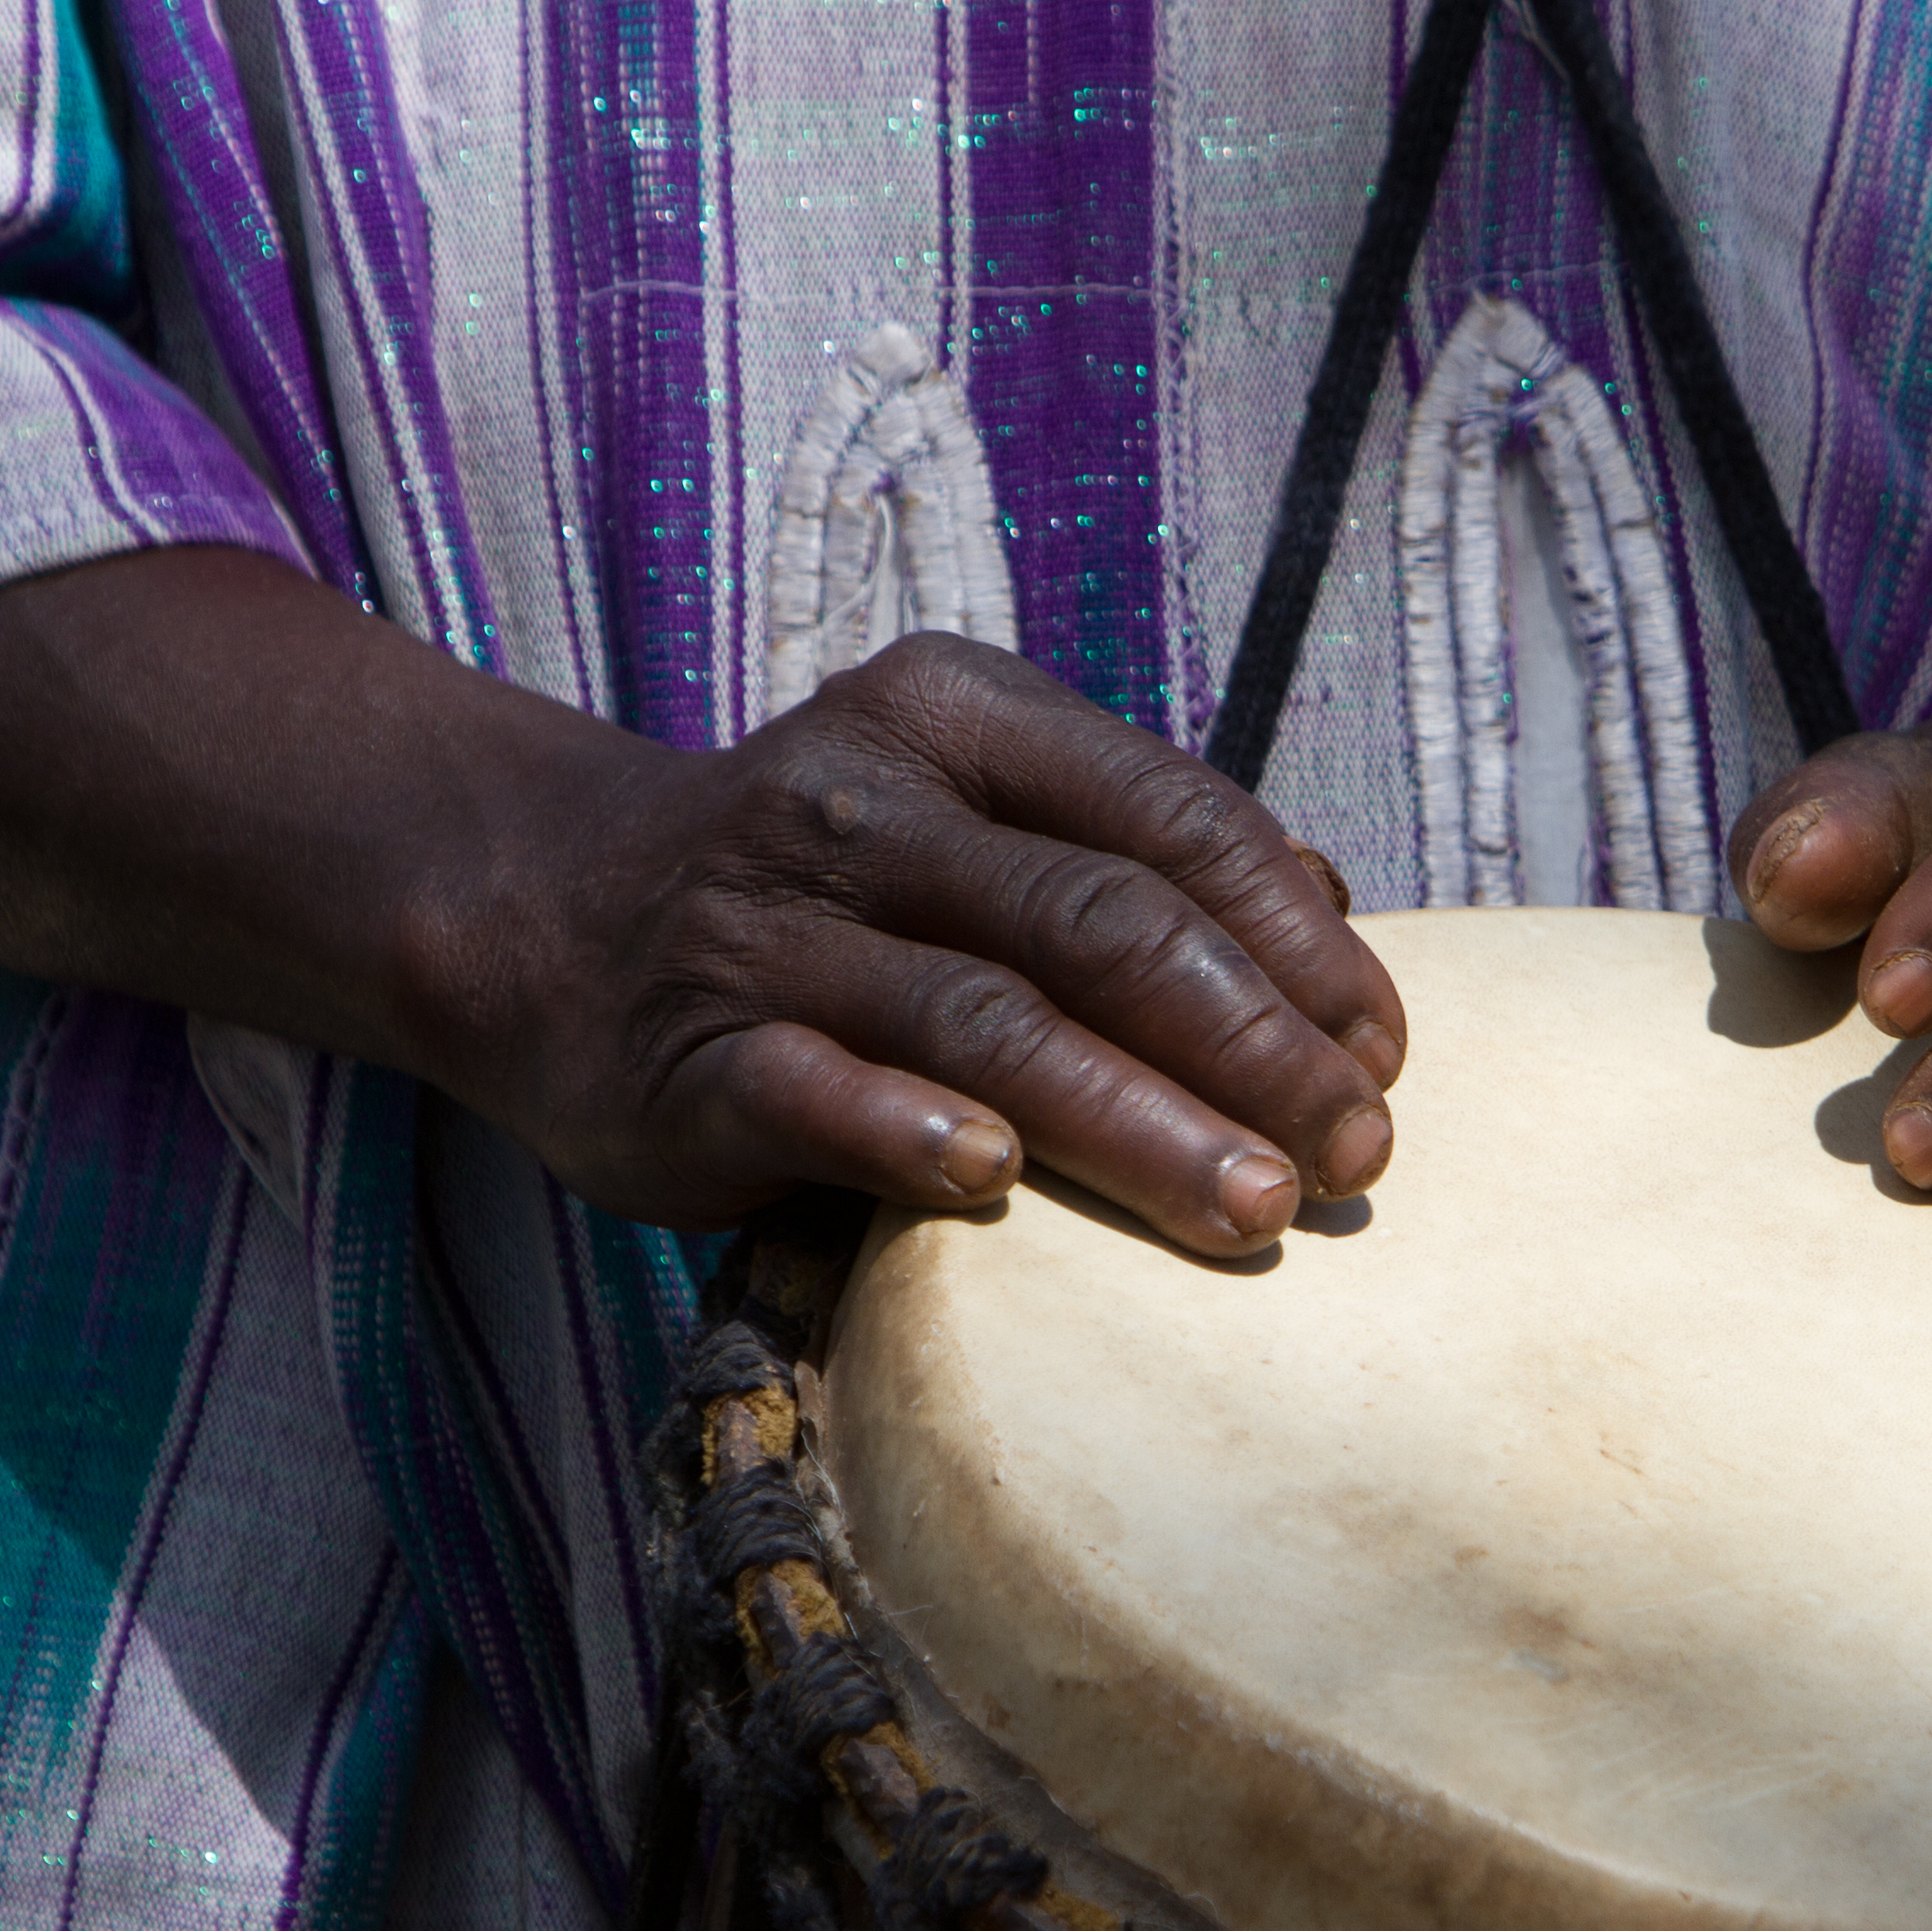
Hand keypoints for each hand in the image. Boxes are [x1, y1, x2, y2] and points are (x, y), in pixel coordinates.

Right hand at [461, 633, 1404, 1245]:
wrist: (545, 919)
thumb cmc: (830, 893)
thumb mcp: (977, 823)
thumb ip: (1134, 857)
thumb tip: (1332, 914)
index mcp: (960, 720)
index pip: (1171, 823)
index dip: (1299, 945)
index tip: (1386, 1057)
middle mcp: (864, 803)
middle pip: (1099, 925)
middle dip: (1249, 1046)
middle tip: (1353, 1159)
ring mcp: (766, 927)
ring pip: (984, 1021)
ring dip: (1133, 1121)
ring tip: (1249, 1210)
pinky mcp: (685, 1053)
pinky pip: (811, 1092)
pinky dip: (906, 1133)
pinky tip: (995, 1182)